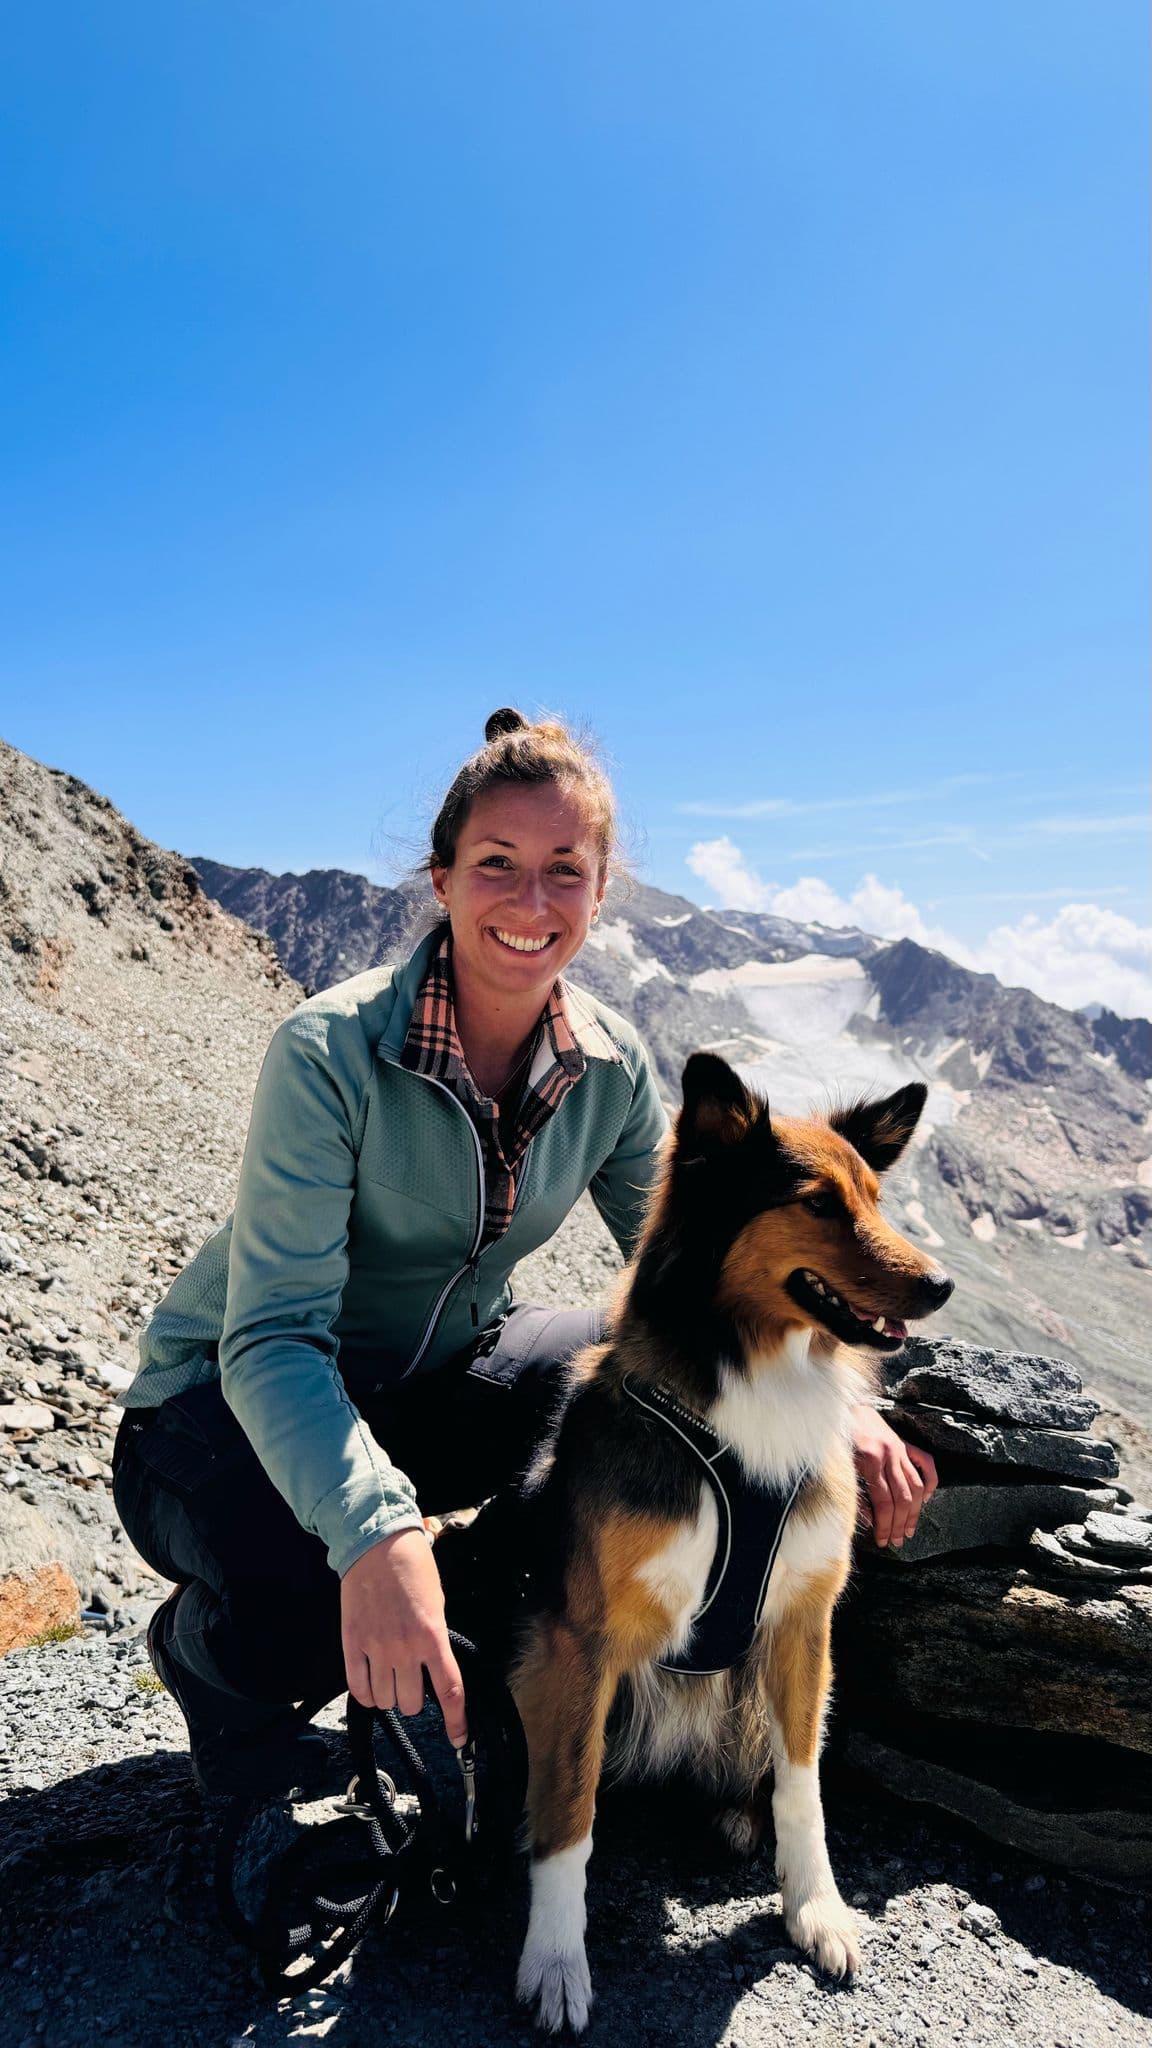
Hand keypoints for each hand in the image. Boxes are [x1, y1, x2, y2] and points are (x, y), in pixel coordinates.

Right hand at [340, 1527, 467, 1746]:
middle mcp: (405, 1647)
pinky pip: (358, 1687)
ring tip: (391, 1678)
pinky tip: (371, 1684)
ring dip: (390, 1695)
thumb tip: (433, 1665)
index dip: (456, 1722)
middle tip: (413, 1680)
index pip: (450, 1691)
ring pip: (385, 1700)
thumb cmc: (412, 1566)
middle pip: (413, 1703)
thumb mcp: (437, 1601)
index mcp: (433, 1635)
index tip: (458, 1738)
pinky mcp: (351, 1643)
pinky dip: (366, 1693)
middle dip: (415, 1698)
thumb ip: (435, 1637)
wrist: (376, 1543)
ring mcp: (376, 1647)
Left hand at [850, 1404, 936, 1548]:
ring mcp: (899, 1449)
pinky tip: (925, 1499)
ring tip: (910, 1530)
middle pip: (902, 1498)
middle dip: (900, 1524)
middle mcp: (889, 1455)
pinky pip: (925, 1463)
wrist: (844, 1408)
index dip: (885, 1525)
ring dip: (915, 1511)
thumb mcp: (839, 1467)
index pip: (883, 1503)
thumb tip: (869, 1520)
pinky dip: (929, 1482)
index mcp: (870, 1460)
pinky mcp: (904, 1444)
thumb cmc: (838, 1439)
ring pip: (915, 1486)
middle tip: (898, 1541)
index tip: (883, 1541)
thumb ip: (854, 1493)